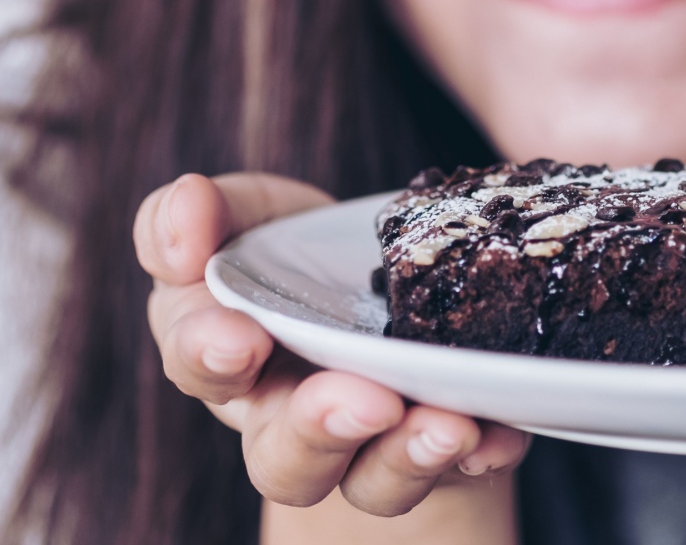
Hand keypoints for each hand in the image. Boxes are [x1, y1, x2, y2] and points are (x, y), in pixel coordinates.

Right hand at [135, 173, 529, 520]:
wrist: (381, 289)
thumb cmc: (291, 257)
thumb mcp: (250, 213)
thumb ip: (206, 209)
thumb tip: (185, 203)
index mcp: (226, 353)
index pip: (197, 359)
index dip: (210, 352)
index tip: (241, 338)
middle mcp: (287, 417)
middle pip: (282, 453)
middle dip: (320, 428)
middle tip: (364, 400)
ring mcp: (365, 445)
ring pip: (368, 482)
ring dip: (405, 456)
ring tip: (447, 428)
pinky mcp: (437, 449)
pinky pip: (461, 470)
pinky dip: (483, 453)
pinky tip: (499, 434)